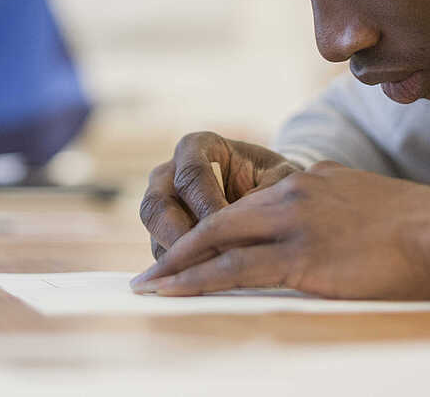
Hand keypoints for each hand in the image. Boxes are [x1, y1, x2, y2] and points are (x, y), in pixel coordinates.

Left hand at [132, 161, 429, 298]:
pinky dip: (200, 281)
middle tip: (150, 271)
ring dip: (177, 266)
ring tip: (149, 286)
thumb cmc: (419, 226)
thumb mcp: (361, 197)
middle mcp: (291, 195)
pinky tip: (177, 292)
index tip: (183, 247)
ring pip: (218, 243)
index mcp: (305, 182)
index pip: (243, 206)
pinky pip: (237, 270)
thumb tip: (316, 218)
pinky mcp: (303, 256)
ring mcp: (295, 224)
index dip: (208, 228)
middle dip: (179, 246)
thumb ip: (329, 202)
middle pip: (219, 219)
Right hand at [139, 131, 299, 259]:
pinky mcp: (161, 232)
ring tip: (204, 273)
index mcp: (196, 147)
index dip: (207, 204)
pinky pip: (160, 251)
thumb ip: (263, 196)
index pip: (191, 174)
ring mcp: (161, 202)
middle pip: (157, 203)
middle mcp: (170, 172)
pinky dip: (180, 268)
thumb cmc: (273, 181)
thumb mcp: (277, 179)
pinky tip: (204, 281)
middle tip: (207, 256)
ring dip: (175, 254)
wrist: (271, 197)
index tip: (230, 228)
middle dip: (180, 234)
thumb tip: (246, 227)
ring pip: (152, 230)